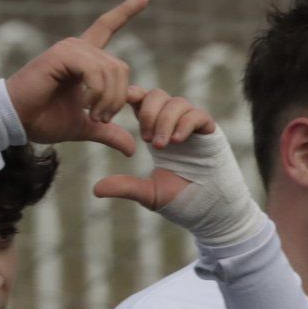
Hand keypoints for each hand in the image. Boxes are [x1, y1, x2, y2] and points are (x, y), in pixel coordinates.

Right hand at [4, 0, 147, 154]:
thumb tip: (132, 149)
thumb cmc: (43, 120)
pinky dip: (97, 93)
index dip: (125, 12)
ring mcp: (70, 49)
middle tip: (103, 119)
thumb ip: (108, 132)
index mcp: (84, 59)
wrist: (16, 121)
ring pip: (111, 70)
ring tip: (94, 117)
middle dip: (119, 99)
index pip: (107, 27)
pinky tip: (85, 106)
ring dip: (109, 100)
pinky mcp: (62, 55)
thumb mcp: (84, 127)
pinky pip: (96, 72)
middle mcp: (78, 48)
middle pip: (121, 67)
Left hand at [93, 94, 264, 247]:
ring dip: (165, 120)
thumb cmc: (183, 201)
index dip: (132, 98)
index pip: (143, 103)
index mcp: (158, 133)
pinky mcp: (211, 134)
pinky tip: (176, 141)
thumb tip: (95, 189)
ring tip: (160, 145)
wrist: (212, 213)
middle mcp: (175, 125)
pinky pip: (198, 116)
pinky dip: (185, 123)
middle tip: (145, 138)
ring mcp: (194, 128)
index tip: (119, 107)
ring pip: (178, 103)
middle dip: (148, 112)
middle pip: (158, 95)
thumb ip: (125, 187)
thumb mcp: (149, 194)